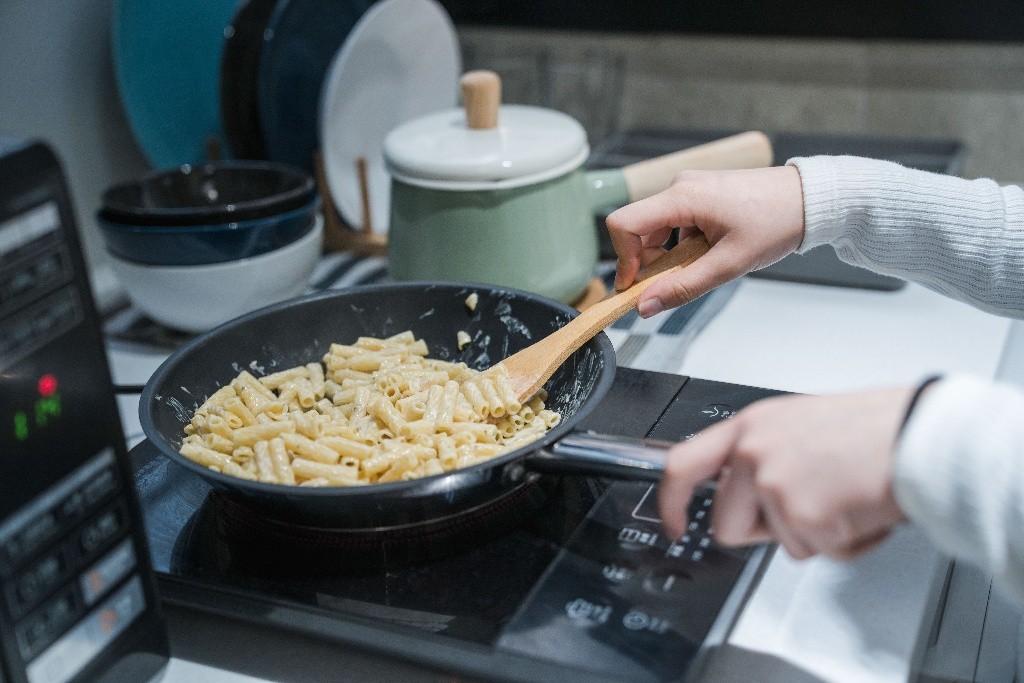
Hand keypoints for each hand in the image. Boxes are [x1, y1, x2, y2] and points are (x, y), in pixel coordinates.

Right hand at [605, 166, 804, 317]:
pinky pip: (673, 223)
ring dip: (667, 256)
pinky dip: (681, 245)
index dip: (622, 259)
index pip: (624, 224)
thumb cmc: (776, 224)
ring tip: (702, 266)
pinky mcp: (699, 193)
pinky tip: (710, 253)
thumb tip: (644, 307)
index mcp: (682, 197)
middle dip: (647, 262)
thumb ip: (683, 287)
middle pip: (638, 229)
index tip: (635, 287)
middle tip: (673, 285)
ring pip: (655, 229)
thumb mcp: (729, 265)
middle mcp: (679, 186)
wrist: (809, 199)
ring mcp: (689, 188)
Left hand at [658, 388, 913, 560]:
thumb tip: (743, 491)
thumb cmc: (872, 431)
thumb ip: (762, 454)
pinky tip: (857, 509)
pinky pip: (812, 551)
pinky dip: (841, 543)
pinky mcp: (800, 513)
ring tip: (840, 497)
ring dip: (809, 534)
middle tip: (809, 503)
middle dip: (764, 530)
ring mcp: (773, 481)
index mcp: (749, 426)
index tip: (673, 524)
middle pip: (727, 523)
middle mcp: (753, 450)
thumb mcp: (797, 426)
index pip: (681, 462)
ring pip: (773, 542)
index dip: (670, 501)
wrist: (919, 436)